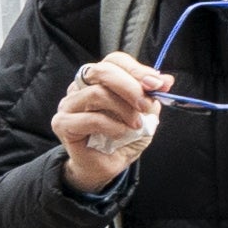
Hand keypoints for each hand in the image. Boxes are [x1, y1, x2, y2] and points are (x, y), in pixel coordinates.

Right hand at [51, 54, 169, 191]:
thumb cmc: (122, 137)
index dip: (137, 69)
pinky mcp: (63, 124)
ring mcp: (68, 104)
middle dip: (130, 86)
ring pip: (97, 93)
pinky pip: (91, 118)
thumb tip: (165, 81)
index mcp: (99, 79)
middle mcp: (80, 87)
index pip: (114, 60)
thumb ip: (151, 96)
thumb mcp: (144, 116)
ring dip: (124, 109)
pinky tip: (122, 134)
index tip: (157, 84)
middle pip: (102, 71)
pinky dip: (113, 126)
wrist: (106, 166)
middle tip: (146, 105)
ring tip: (136, 125)